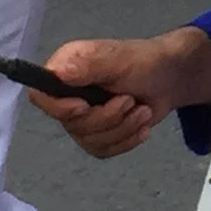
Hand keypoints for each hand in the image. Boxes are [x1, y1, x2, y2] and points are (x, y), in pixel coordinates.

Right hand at [30, 28, 210, 158]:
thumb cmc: (144, 62)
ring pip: (89, 141)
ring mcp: (83, 119)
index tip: (84, 106)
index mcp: (66, 70)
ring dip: (123, 128)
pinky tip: (141, 125)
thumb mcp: (119, 59)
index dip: (59, 108)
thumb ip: (88, 66)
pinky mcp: (99, 135)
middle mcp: (68, 96)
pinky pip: (103, 151)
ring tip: (142, 110)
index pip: (40, 96)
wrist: (170, 80)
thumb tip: (57, 72)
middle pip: (70, 124)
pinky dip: (127, 140)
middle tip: (130, 100)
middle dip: (107, 117)